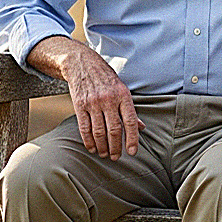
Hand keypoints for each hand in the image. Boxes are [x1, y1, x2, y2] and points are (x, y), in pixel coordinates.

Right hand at [27, 37, 140, 159]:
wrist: (82, 64)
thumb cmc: (106, 79)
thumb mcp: (122, 90)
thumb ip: (130, 110)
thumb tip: (142, 128)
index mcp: (123, 96)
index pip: (131, 121)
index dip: (132, 139)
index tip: (132, 152)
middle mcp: (109, 100)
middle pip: (114, 129)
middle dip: (116, 147)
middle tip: (116, 157)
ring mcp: (93, 103)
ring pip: (99, 131)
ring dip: (102, 146)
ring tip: (105, 154)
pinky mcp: (79, 105)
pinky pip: (84, 127)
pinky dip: (88, 140)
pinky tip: (92, 147)